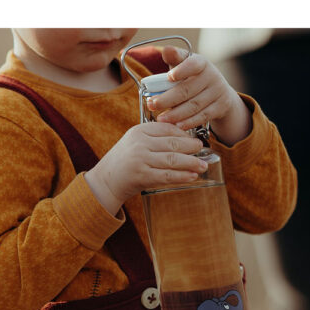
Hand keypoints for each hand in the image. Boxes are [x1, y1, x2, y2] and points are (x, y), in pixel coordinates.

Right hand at [85, 122, 206, 215]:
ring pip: (173, 159)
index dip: (184, 133)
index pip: (167, 128)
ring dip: (191, 163)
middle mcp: (140, 144)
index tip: (194, 138)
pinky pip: (167, 175)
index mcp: (139, 131)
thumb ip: (154, 138)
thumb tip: (183, 138)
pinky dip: (182, 176)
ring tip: (202, 165)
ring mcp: (141, 160)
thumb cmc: (124, 161)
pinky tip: (192, 176)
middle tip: (202, 149)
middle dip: (191, 147)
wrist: (106, 181)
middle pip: (172, 143)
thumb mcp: (135, 143)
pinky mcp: (142, 176)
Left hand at [149, 46, 251, 145]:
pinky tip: (177, 126)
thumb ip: (175, 59)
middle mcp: (212, 76)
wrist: (219, 92)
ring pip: (194, 105)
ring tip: (161, 119)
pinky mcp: (221, 106)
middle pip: (187, 89)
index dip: (182, 70)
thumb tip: (166, 50)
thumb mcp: (185, 65)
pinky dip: (189, 122)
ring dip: (175, 114)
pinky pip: (203, 116)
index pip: (192, 64)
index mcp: (201, 63)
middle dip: (167, 99)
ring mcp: (218, 92)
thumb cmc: (194, 77)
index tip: (169, 77)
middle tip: (152, 104)